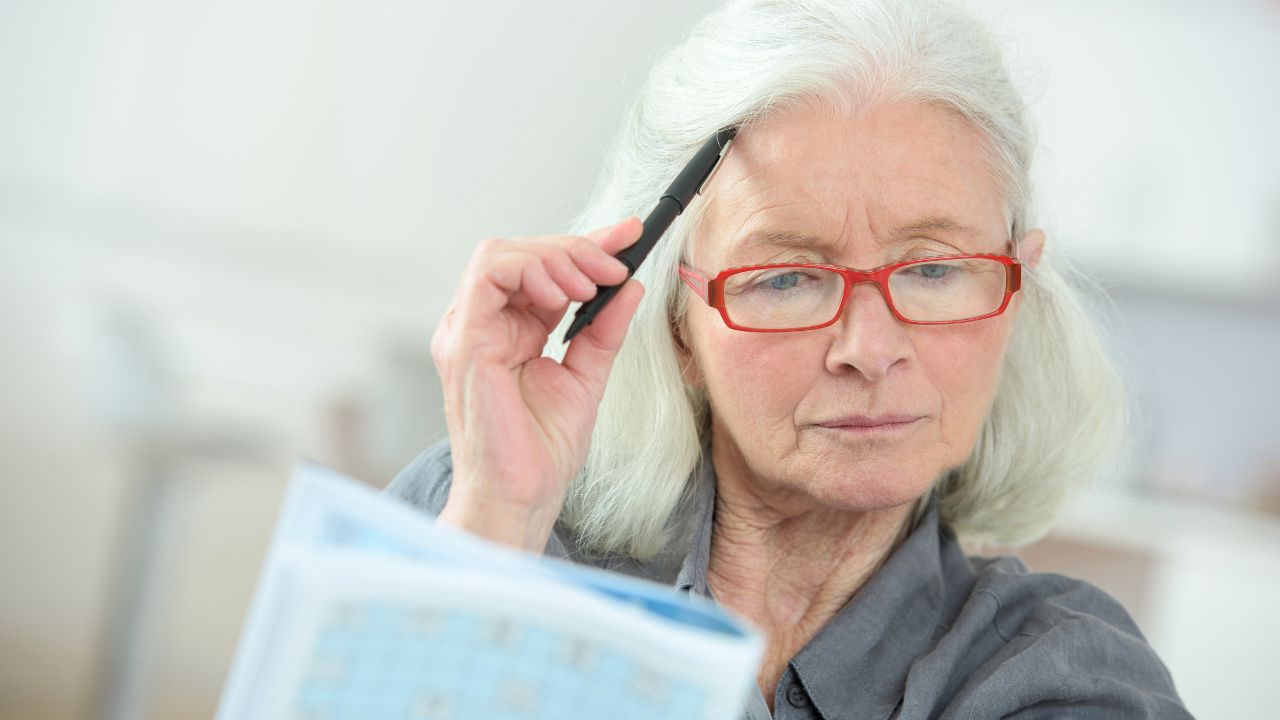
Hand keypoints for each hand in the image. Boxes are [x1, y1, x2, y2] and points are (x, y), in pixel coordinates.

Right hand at [430, 218, 644, 550]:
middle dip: (575, 248)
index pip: (540, 269)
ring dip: (554, 256)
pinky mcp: (464, 341)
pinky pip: (487, 275)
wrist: (522, 497)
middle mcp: (481, 325)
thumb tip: (629, 286)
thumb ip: (604, 330)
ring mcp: (467, 331)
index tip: (629, 237)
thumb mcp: (586, 376)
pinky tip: (563, 293)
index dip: (585, 244)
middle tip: (615, 267)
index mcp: (506, 331)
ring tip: (590, 284)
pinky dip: (530, 269)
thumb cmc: (541, 451)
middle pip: (520, 251)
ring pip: (501, 253)